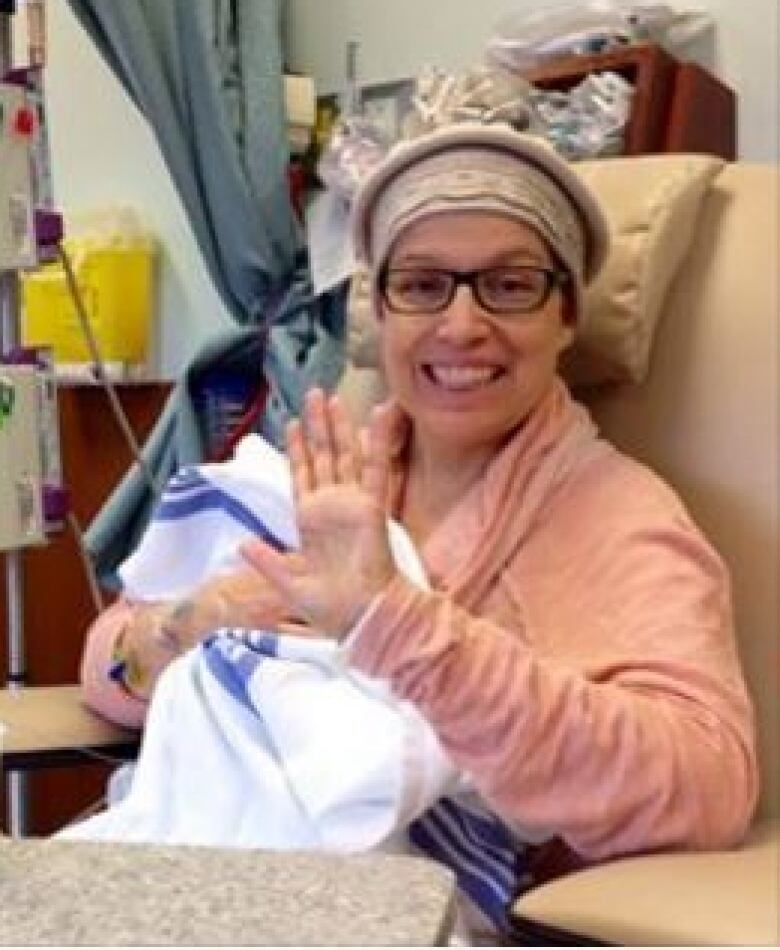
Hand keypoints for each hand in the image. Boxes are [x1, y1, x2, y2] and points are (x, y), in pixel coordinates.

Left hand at [240, 388, 397, 638]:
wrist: (360, 617)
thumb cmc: (329, 606)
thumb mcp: (288, 582)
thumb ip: (267, 560)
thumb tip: (243, 544)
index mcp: (310, 521)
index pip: (301, 475)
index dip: (297, 449)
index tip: (292, 423)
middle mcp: (330, 506)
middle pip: (323, 457)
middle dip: (317, 426)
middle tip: (313, 394)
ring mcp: (351, 503)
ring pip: (344, 455)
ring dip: (338, 427)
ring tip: (332, 398)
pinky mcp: (370, 506)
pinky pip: (376, 468)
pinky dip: (377, 441)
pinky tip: (379, 416)